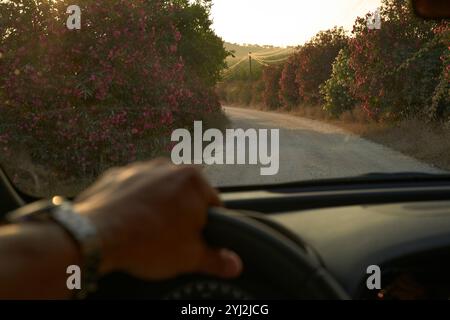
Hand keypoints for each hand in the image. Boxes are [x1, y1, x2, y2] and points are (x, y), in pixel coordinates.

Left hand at [74, 159, 242, 279]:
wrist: (93, 236)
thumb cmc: (146, 242)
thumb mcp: (189, 258)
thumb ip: (217, 260)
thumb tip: (234, 264)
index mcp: (194, 181)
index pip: (214, 204)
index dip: (207, 226)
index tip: (196, 239)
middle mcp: (169, 167)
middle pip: (185, 195)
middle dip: (181, 215)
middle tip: (170, 238)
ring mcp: (140, 168)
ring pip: (159, 190)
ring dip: (158, 207)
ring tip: (147, 231)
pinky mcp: (117, 175)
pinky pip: (134, 189)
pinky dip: (134, 203)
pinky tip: (129, 222)